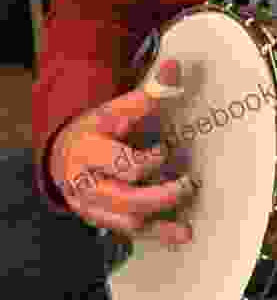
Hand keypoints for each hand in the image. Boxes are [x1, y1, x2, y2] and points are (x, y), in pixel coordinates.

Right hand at [49, 59, 192, 243]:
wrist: (64, 157)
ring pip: (129, 214)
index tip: (169, 136)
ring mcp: (91, 201)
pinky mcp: (102, 219)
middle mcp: (86, 175)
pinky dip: (161, 232)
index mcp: (90, 142)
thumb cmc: (98, 132)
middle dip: (162, 187)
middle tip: (188, 180)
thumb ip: (148, 93)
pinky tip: (184, 231)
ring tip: (185, 191)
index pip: (122, 145)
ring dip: (163, 206)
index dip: (150, 144)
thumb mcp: (116, 109)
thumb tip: (177, 68)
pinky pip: (133, 232)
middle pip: (127, 186)